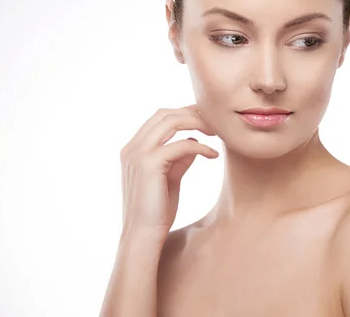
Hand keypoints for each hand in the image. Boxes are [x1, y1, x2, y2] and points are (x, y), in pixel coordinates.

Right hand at [119, 105, 217, 239]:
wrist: (143, 236)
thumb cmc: (157, 212)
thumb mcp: (170, 178)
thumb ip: (179, 158)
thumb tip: (193, 140)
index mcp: (133, 149)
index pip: (159, 118)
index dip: (184, 114)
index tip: (207, 120)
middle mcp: (132, 148)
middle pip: (165, 114)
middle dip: (192, 113)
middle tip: (215, 122)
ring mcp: (138, 154)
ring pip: (171, 122)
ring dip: (197, 123)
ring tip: (216, 132)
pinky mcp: (149, 164)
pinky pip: (181, 144)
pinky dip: (201, 147)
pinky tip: (213, 155)